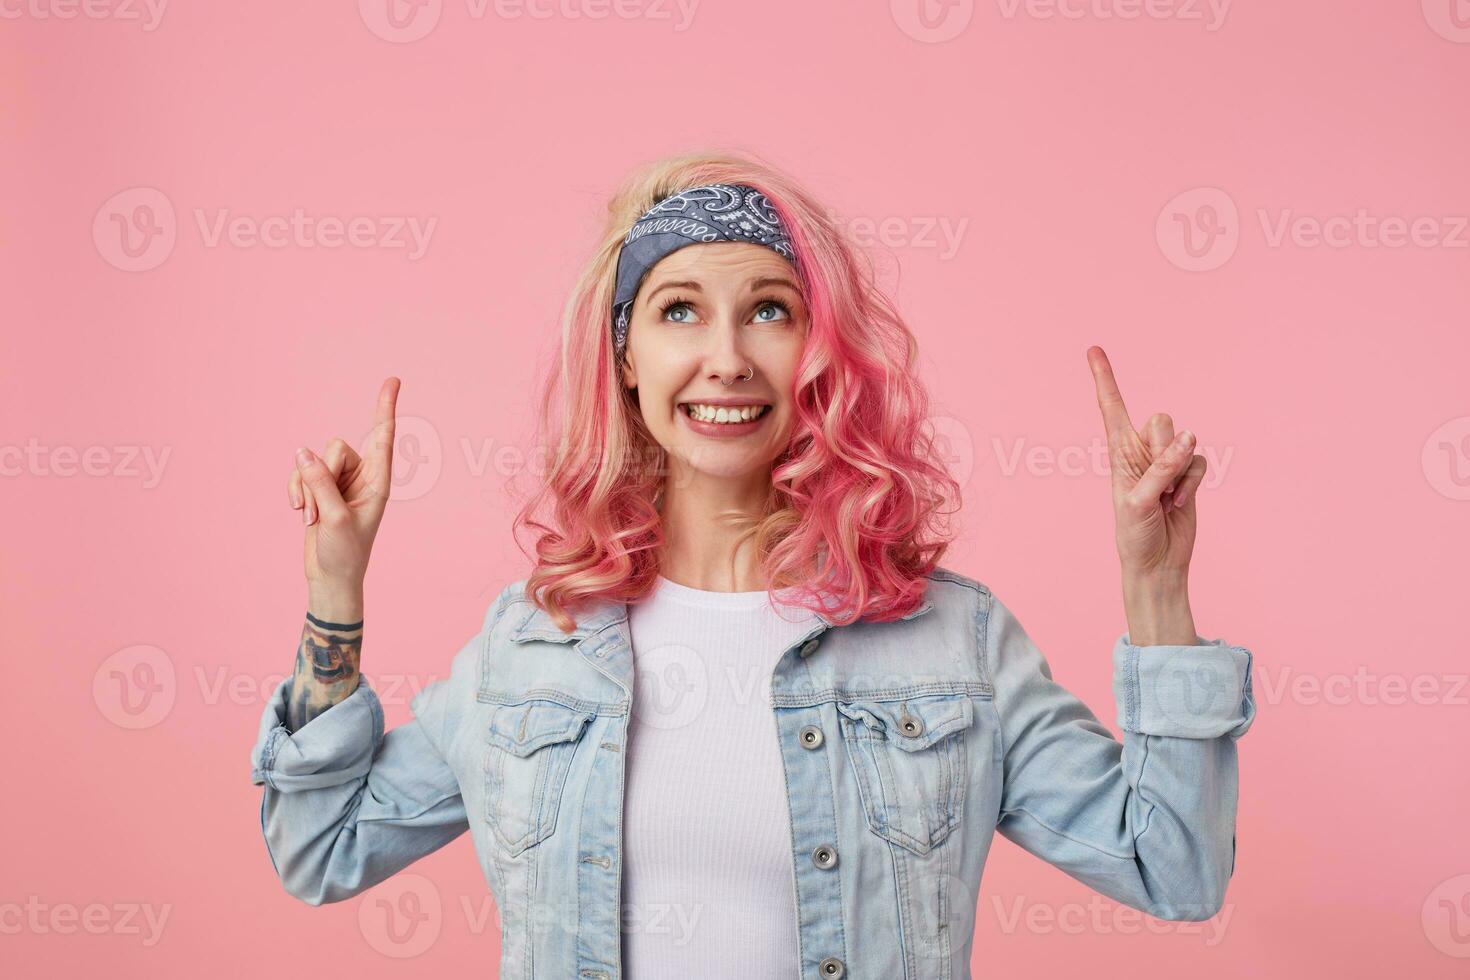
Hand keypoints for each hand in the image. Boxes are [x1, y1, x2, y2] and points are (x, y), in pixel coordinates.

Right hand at [287, 377, 399, 589]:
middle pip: (335, 448)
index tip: (393, 380)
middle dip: (321, 477)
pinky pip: (299, 471)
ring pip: (313, 459)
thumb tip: (302, 451)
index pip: (383, 437)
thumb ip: (320, 483)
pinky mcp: (319, 487)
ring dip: (307, 490)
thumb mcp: (334, 518)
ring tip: (315, 518)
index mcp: (379, 481)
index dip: (386, 407)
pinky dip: (296, 491)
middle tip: (324, 512)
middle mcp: (361, 476)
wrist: (331, 577)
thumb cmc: (345, 553)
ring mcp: (338, 480)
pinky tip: (302, 514)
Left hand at [1087, 347, 1206, 576]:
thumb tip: (1189, 436)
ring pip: (1185, 439)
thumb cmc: (1135, 534)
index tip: (1093, 349)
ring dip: (1178, 472)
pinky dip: (1192, 484)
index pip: (1111, 408)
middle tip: (1156, 482)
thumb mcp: (1139, 502)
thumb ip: (1162, 468)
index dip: (1104, 378)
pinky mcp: (1186, 474)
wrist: (1157, 562)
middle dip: (1163, 448)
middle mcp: (1140, 450)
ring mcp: (1165, 461)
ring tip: (1165, 498)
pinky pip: (1199, 461)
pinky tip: (1178, 504)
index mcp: (1117, 452)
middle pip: (1161, 419)